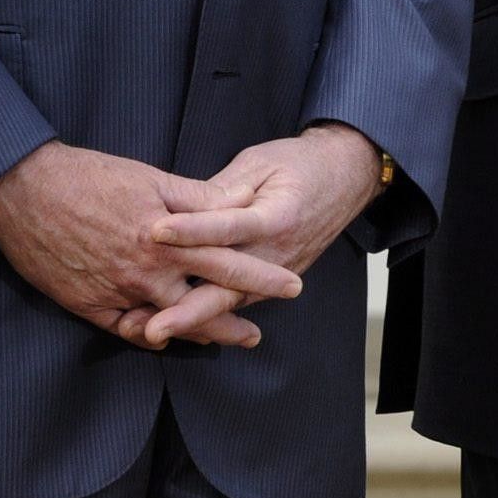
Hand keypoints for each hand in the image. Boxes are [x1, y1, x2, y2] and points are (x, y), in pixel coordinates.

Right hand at [0, 141, 300, 350]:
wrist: (25, 188)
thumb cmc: (91, 175)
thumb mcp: (152, 179)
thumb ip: (198, 198)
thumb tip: (240, 203)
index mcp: (168, 238)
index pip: (227, 261)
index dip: (261, 276)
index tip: (291, 285)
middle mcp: (146, 271)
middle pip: (202, 302)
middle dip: (235, 319)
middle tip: (259, 335)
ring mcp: (115, 291)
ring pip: (168, 322)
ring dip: (197, 333)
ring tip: (222, 342)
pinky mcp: (85, 304)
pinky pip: (124, 330)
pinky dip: (148, 336)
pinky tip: (165, 340)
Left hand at [141, 126, 385, 346]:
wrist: (346, 178)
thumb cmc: (299, 164)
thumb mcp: (260, 163)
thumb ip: (221, 189)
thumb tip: (180, 206)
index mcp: (278, 215)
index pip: (229, 226)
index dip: (192, 229)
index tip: (155, 231)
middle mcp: (279, 251)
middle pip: (229, 284)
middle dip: (188, 309)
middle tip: (152, 327)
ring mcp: (277, 271)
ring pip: (230, 302)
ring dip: (192, 322)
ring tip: (154, 335)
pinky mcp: (271, 282)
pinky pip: (236, 303)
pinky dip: (207, 320)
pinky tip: (175, 330)